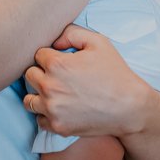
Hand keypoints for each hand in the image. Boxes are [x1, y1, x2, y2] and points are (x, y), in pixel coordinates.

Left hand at [23, 24, 150, 138]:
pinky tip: (60, 107)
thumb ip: (71, 33)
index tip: (63, 61)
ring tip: (56, 92)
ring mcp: (52, 109)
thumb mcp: (99, 42)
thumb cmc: (116, 73)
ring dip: (39, 94)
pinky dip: (46, 114)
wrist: (130, 108)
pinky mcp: (57, 126)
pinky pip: (39, 119)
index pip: (37, 54)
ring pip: (28, 99)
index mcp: (57, 64)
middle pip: (29, 75)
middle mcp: (50, 87)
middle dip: (42, 72)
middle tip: (59, 76)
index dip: (50, 55)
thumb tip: (54, 40)